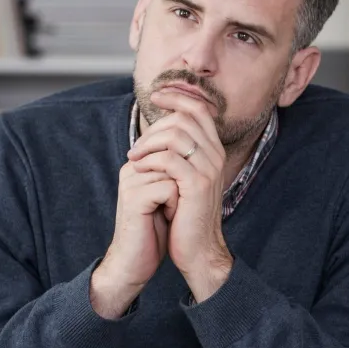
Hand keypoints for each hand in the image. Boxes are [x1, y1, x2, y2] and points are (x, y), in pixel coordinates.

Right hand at [91, 161, 179, 317]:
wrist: (135, 261)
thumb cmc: (154, 230)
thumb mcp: (167, 195)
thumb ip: (174, 172)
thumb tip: (198, 153)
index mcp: (138, 164)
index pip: (172, 151)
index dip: (183, 175)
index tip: (174, 196)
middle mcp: (131, 168)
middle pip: (175, 160)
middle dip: (182, 184)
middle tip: (172, 206)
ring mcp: (131, 182)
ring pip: (174, 173)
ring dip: (180, 196)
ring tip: (168, 213)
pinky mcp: (134, 197)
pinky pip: (169, 189)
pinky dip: (175, 206)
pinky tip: (167, 218)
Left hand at [128, 90, 231, 301]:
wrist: (198, 250)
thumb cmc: (186, 216)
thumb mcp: (183, 179)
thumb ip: (178, 154)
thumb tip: (158, 131)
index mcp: (213, 150)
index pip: (198, 109)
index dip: (176, 97)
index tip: (155, 97)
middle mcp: (215, 155)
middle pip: (185, 117)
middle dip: (154, 126)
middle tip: (136, 147)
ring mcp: (208, 169)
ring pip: (175, 134)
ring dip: (148, 143)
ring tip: (133, 159)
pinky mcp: (197, 185)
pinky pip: (168, 158)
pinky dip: (149, 160)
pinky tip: (138, 170)